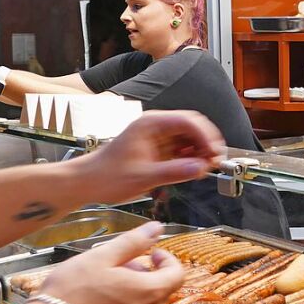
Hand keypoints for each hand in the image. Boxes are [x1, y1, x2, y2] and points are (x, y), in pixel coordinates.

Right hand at [33, 223, 183, 303]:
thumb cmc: (72, 291)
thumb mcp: (101, 257)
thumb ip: (133, 242)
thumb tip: (158, 228)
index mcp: (149, 292)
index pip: (177, 274)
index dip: (167, 260)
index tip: (151, 253)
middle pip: (160, 291)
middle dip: (146, 275)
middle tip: (119, 266)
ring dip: (134, 293)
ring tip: (104, 285)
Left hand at [71, 110, 226, 204]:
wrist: (87, 182)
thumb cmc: (107, 176)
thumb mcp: (143, 177)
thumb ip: (174, 172)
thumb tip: (199, 168)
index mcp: (151, 124)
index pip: (188, 121)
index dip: (205, 136)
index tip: (214, 153)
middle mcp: (156, 126)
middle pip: (193, 126)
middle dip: (207, 142)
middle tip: (215, 160)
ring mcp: (158, 136)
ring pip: (190, 137)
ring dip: (201, 150)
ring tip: (206, 166)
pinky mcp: (158, 148)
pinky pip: (182, 148)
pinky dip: (191, 157)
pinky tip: (194, 168)